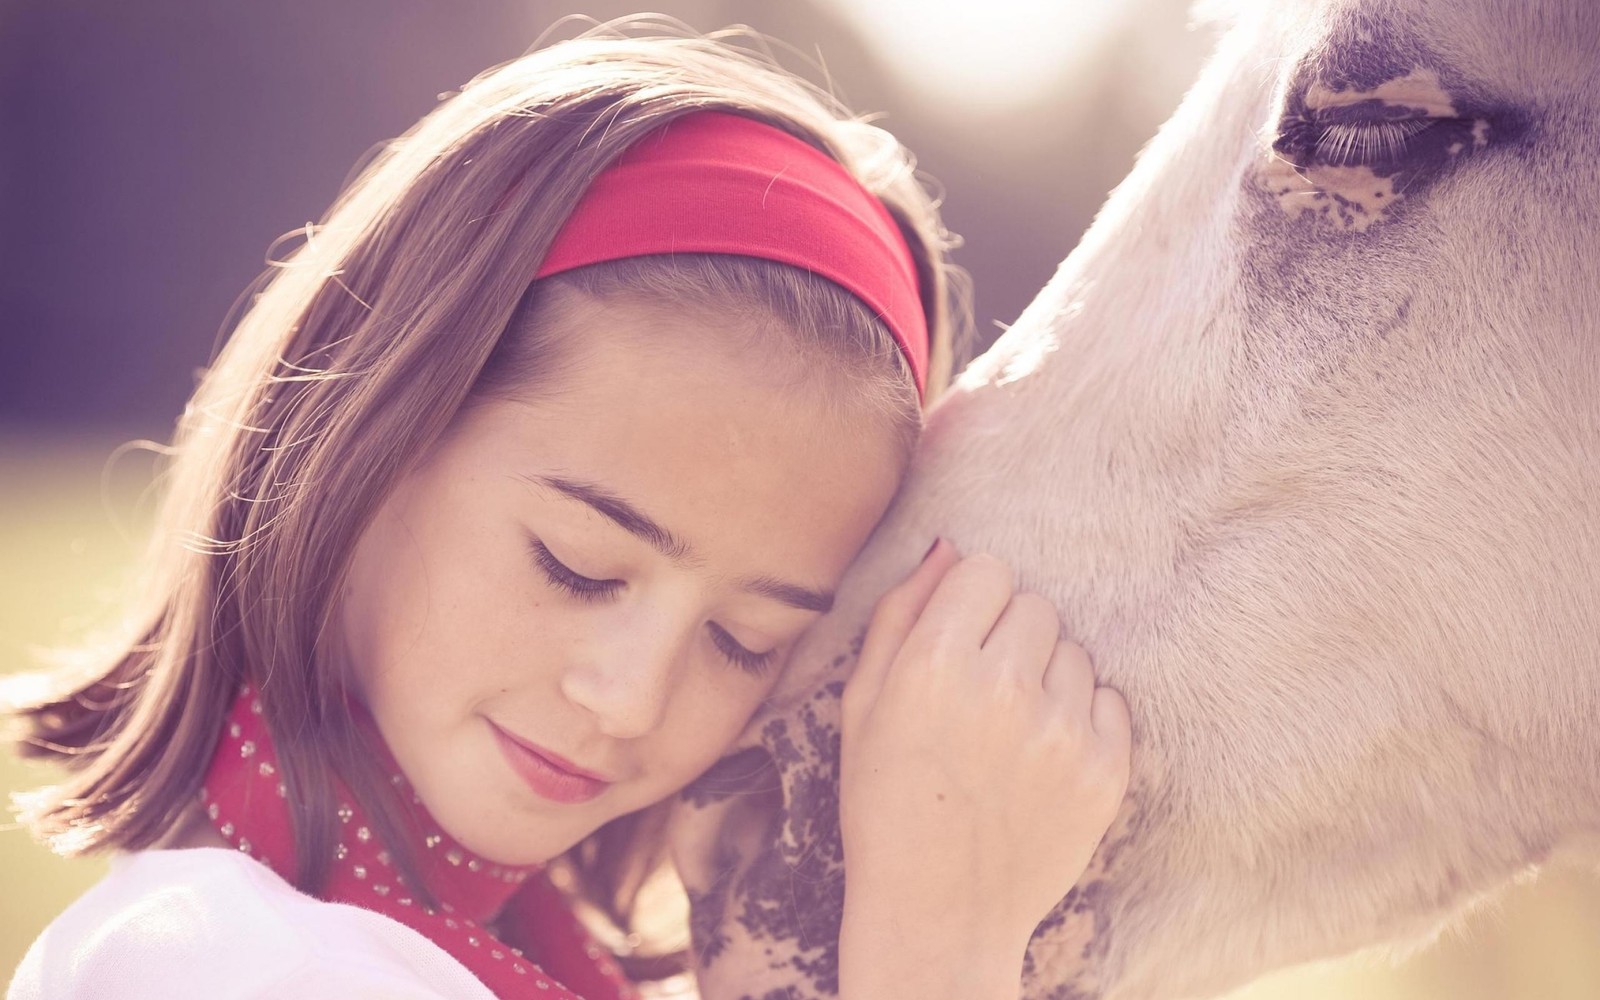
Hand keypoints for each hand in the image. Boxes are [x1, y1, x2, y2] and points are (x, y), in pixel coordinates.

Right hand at [839, 540, 1131, 977]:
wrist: (937, 912)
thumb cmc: (886, 801)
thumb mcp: (862, 703)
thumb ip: (900, 614)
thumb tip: (947, 548)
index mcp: (936, 664)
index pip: (987, 571)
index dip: (969, 605)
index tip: (958, 643)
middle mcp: (1005, 688)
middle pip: (1035, 605)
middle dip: (1009, 637)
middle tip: (982, 693)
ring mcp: (1063, 731)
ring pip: (1074, 652)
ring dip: (1047, 677)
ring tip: (1011, 732)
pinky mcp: (1106, 770)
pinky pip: (1110, 700)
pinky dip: (1081, 719)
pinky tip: (1042, 756)